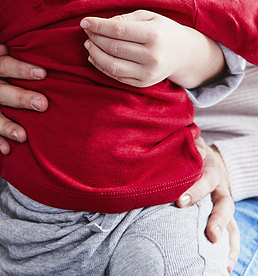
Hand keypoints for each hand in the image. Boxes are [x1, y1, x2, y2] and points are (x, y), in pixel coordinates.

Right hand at [0, 42, 47, 154]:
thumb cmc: (2, 49)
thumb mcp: (0, 42)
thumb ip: (2, 43)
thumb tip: (3, 47)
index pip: (4, 65)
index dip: (21, 69)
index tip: (43, 73)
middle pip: (1, 92)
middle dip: (21, 99)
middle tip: (42, 104)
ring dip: (7, 125)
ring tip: (23, 136)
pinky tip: (8, 149)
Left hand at [80, 10, 223, 88]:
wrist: (184, 53)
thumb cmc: (162, 30)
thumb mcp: (148, 16)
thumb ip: (124, 18)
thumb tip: (99, 23)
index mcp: (154, 35)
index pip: (118, 30)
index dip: (98, 26)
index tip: (84, 22)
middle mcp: (152, 56)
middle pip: (113, 47)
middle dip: (95, 38)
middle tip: (87, 32)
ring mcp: (148, 73)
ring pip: (112, 65)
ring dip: (95, 54)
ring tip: (88, 44)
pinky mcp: (143, 83)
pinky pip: (116, 77)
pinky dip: (101, 67)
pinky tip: (94, 57)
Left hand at [176, 139, 238, 273]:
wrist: (205, 157)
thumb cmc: (190, 155)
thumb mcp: (189, 147)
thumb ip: (187, 147)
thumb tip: (185, 147)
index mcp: (210, 170)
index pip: (207, 179)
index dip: (196, 190)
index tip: (180, 203)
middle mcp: (221, 189)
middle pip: (225, 204)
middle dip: (218, 221)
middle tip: (211, 236)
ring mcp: (223, 203)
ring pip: (231, 222)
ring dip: (228, 241)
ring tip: (224, 262)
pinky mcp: (223, 216)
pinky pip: (230, 233)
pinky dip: (230, 250)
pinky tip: (226, 266)